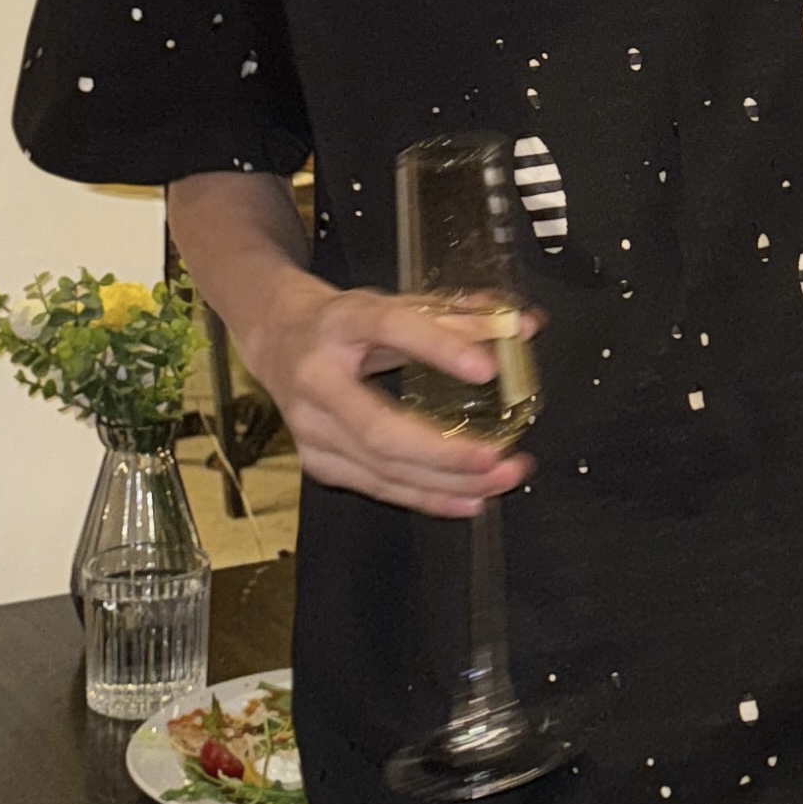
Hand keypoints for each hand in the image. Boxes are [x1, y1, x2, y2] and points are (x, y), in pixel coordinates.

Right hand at [240, 271, 537, 518]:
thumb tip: (524, 327)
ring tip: (499, 480)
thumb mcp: (395, 304)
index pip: (389, 328)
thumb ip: (459, 316)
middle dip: (444, 451)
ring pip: (380, 467)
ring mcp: (310, 428)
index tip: (487, 370)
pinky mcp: (316, 460)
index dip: (438, 347)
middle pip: (379, 428)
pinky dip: (425, 497)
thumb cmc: (345, 322)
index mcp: (340, 323)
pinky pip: (376, 487)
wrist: (277, 339)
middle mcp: (317, 378)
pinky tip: (468, 499)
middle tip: (499, 457)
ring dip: (445, 482)